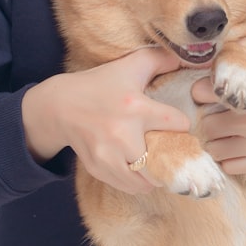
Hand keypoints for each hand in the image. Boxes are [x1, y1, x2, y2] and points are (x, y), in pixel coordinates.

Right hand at [23, 47, 190, 193]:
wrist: (59, 106)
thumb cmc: (99, 85)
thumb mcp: (129, 66)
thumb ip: (159, 59)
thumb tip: (185, 58)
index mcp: (135, 108)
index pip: (177, 123)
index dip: (181, 124)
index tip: (177, 124)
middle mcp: (123, 135)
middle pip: (163, 162)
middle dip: (170, 158)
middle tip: (170, 152)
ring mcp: (108, 156)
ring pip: (145, 182)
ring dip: (154, 176)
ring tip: (155, 165)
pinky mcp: (98, 169)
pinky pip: (128, 186)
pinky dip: (137, 182)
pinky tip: (138, 169)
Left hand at [192, 37, 245, 174]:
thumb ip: (235, 47)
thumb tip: (208, 54)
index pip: (201, 94)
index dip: (202, 91)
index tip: (209, 92)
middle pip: (206, 125)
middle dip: (207, 117)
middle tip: (216, 113)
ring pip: (214, 149)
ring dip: (216, 139)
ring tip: (224, 130)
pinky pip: (229, 166)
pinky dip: (227, 157)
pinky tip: (234, 144)